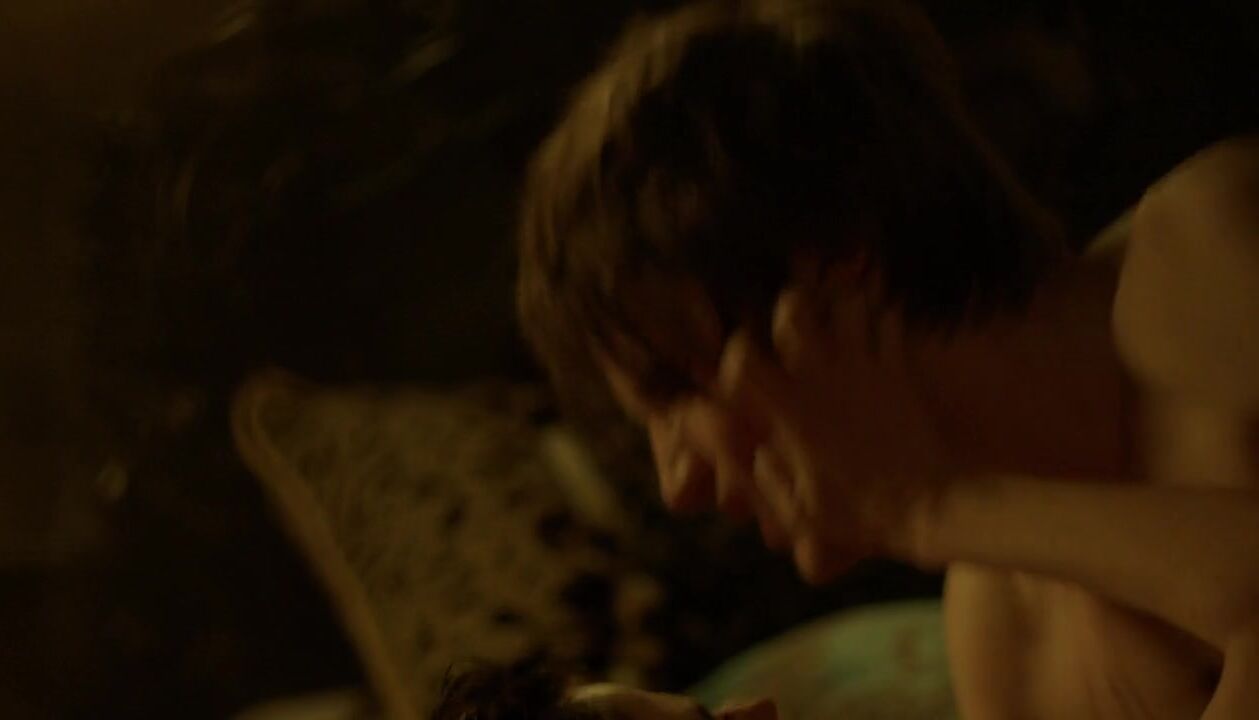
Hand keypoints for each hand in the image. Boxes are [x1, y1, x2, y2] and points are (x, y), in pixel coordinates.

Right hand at [714, 284, 949, 580]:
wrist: (930, 508)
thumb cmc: (860, 516)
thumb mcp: (798, 510)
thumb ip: (763, 475)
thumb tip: (748, 447)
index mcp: (788, 412)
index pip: (742, 357)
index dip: (737, 354)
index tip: (743, 366)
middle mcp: (820, 379)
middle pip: (792, 309)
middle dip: (789, 310)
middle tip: (794, 325)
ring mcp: (862, 368)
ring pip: (845, 305)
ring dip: (839, 310)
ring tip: (840, 325)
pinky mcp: (898, 370)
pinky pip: (888, 323)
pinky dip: (882, 322)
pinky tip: (879, 337)